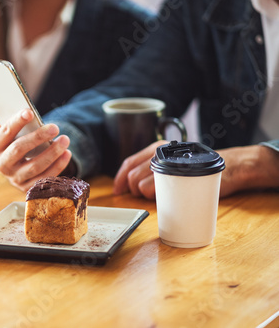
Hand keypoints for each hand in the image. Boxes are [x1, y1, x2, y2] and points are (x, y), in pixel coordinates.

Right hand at [0, 95, 72, 190]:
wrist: (17, 169)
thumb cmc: (10, 143)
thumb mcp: (1, 131)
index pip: (4, 133)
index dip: (16, 122)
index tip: (29, 111)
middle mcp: (1, 166)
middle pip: (19, 150)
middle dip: (38, 137)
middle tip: (55, 127)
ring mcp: (15, 179)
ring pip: (34, 166)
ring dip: (52, 153)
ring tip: (65, 139)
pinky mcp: (28, 188)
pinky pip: (44, 178)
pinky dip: (58, 166)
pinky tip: (67, 154)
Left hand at [114, 141, 278, 198]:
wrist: (230, 167)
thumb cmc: (197, 169)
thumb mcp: (173, 163)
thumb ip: (153, 169)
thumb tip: (131, 185)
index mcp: (155, 149)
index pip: (129, 163)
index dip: (119, 179)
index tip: (118, 190)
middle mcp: (159, 153)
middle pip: (132, 177)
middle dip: (133, 190)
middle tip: (146, 195)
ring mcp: (168, 165)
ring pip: (141, 185)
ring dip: (145, 195)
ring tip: (160, 194)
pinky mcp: (178, 176)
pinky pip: (156, 191)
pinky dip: (156, 198)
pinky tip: (165, 197)